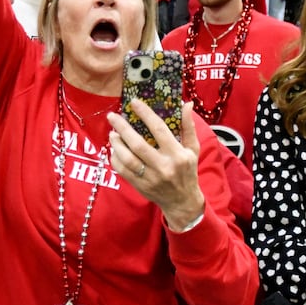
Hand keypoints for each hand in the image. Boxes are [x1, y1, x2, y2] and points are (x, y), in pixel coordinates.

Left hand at [105, 99, 205, 227]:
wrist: (182, 202)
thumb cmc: (187, 171)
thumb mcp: (192, 149)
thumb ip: (188, 126)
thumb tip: (186, 104)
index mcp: (177, 154)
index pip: (159, 130)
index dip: (145, 114)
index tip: (134, 102)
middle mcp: (164, 166)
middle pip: (138, 144)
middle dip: (123, 128)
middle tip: (113, 116)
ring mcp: (150, 178)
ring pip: (127, 159)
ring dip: (116, 144)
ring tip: (112, 133)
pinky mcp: (140, 186)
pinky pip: (123, 171)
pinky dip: (116, 159)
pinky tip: (114, 150)